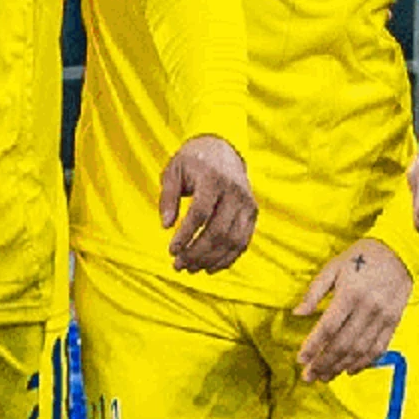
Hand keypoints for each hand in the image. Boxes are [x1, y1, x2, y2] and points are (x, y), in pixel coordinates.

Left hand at [157, 133, 256, 272]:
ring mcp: (247, 203)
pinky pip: (243, 242)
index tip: (171, 250)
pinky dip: (227, 258)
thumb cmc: (192, 162)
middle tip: (177, 266)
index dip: (186, 235)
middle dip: (197, 253)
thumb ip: (168, 197)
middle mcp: (235, 191)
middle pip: (218, 231)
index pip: (200, 212)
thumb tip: (166, 226)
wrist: (222, 149)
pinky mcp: (253, 213)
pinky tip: (209, 267)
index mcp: (213, 179)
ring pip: (232, 240)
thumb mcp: (173, 172)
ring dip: (210, 260)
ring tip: (190, 268)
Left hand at [292, 238, 412, 385]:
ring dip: (341, 367)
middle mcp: (368, 308)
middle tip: (309, 376)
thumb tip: (297, 313)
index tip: (300, 360)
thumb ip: (314, 292)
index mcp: (350, 293)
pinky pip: (379, 348)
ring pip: (360, 350)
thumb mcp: (332, 268)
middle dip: (324, 363)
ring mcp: (383, 317)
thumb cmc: (360, 258)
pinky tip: (350, 370)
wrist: (398, 252)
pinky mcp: (394, 321)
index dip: (313, 346)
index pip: (328, 327)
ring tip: (325, 377)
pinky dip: (364, 362)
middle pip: (343, 344)